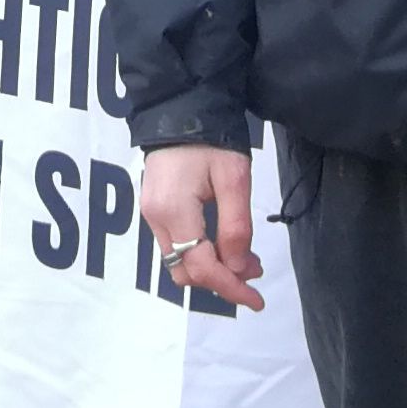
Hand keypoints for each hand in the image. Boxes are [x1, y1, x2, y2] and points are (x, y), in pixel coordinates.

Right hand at [142, 145, 263, 312]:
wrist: (180, 107)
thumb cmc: (211, 140)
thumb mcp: (234, 179)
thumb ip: (236, 227)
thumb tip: (237, 269)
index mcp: (174, 211)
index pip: (200, 267)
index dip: (230, 288)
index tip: (256, 300)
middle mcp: (155, 218)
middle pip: (185, 272)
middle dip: (221, 279)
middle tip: (254, 268)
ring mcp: (150, 214)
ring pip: (178, 262)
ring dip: (211, 268)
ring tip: (244, 256)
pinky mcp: (153, 208)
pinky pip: (175, 245)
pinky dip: (199, 253)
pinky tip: (222, 242)